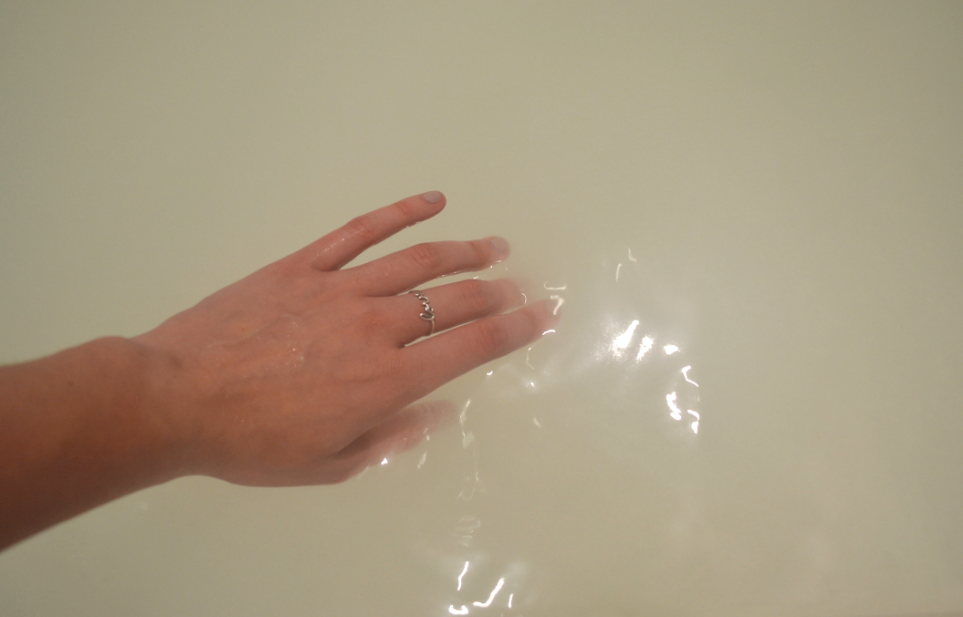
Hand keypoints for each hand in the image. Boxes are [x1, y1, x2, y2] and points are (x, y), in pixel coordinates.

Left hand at [134, 192, 558, 485]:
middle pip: (454, 300)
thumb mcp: (331, 464)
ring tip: (494, 246)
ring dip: (465, 251)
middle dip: (498, 293)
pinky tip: (432, 201)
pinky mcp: (304, 266)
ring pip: (418, 261)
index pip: (470, 347)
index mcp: (387, 381)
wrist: (177, 400)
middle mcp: (376, 328)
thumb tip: (442, 412)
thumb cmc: (253, 443)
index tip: (543, 315)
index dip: (515, 330)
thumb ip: (393, 437)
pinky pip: (361, 232)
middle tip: (522, 287)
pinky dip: (401, 213)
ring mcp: (340, 290)